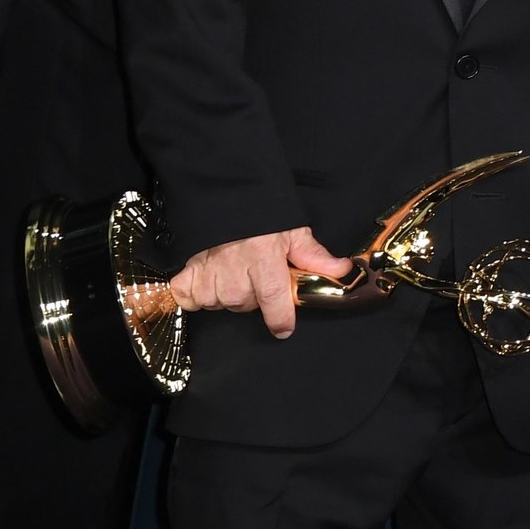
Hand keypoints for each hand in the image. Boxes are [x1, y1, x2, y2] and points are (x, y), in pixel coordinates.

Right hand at [169, 227, 347, 338]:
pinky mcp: (186, 276)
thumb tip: (342, 270)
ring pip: (222, 304)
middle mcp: (235, 274)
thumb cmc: (262, 218)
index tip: (284, 329)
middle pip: (247, 305)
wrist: (225, 200)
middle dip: (255, 294)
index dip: (281, 319)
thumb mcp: (293, 233)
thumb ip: (315, 256)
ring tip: (234, 270)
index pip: (274, 301)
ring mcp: (208, 276)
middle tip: (256, 272)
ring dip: (228, 293)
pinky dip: (198, 294)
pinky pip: (191, 300)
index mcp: (264, 262)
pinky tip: (209, 279)